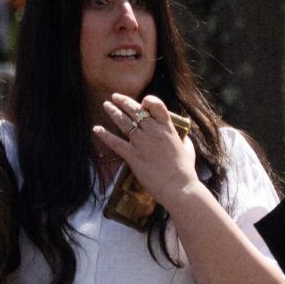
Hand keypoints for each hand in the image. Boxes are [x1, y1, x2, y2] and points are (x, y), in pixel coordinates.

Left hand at [94, 93, 196, 209]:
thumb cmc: (185, 170)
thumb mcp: (188, 148)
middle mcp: (153, 131)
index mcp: (167, 128)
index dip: (148, 101)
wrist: (178, 186)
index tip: (142, 102)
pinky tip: (96, 129)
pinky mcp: (132, 156)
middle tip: (115, 97)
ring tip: (106, 105)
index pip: (156, 105)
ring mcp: (141, 143)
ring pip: (124, 122)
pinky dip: (104, 135)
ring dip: (113, 112)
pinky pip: (115, 142)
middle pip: (136, 111)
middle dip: (124, 101)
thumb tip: (183, 137)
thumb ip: (184, 139)